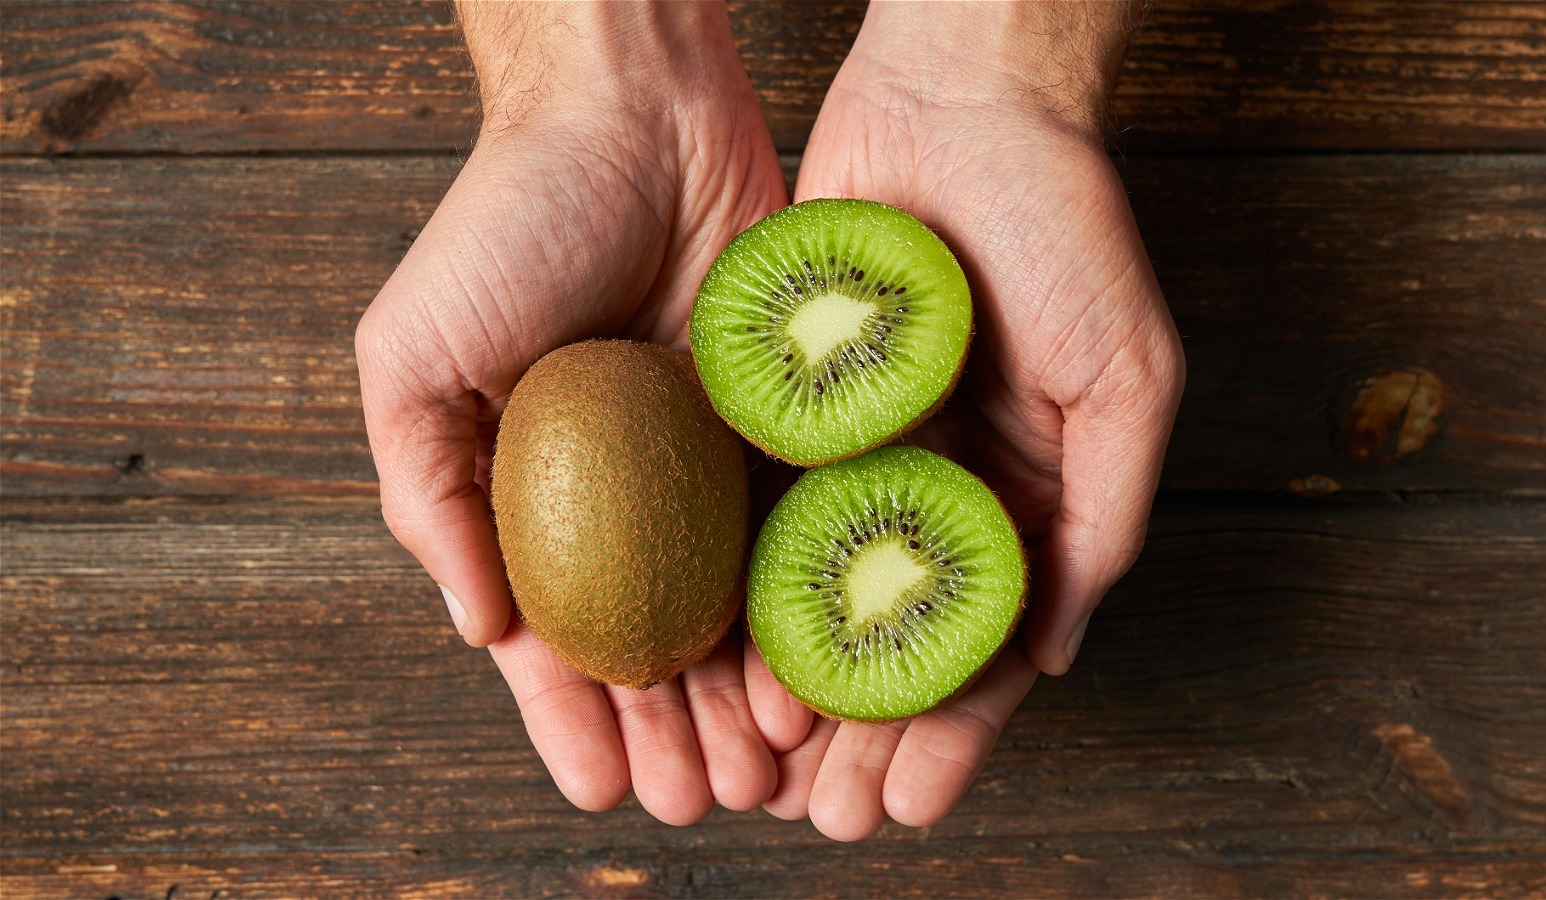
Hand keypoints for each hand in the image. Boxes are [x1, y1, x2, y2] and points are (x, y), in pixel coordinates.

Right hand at [354, 2, 811, 824]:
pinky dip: (807, 610)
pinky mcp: (785, 424)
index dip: (572, 721)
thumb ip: (427, 493)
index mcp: (530, 491)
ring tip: (768, 772)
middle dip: (673, 733)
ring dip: (747, 698)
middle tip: (703, 804)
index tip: (600, 792)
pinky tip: (821, 675)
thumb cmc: (506, 223)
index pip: (554, 634)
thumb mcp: (414, 356)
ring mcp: (707, 464)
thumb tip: (476, 629)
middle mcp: (622, 492)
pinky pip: (799, 534)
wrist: (630, 110)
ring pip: (734, 609)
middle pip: (653, 640)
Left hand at [754, 2, 1184, 839]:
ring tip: (763, 768)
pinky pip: (760, 510)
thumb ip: (1105, 518)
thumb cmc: (1065, 226)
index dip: (952, 733)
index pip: (984, 642)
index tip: (914, 806)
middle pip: (892, 641)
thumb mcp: (1128, 377)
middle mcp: (938, 486)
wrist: (959, 98)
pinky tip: (718, 654)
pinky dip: (743, 590)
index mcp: (1025, 493)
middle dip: (864, 736)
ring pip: (817, 597)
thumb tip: (1057, 654)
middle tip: (828, 819)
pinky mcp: (788, 405)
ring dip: (795, 688)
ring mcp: (859, 450)